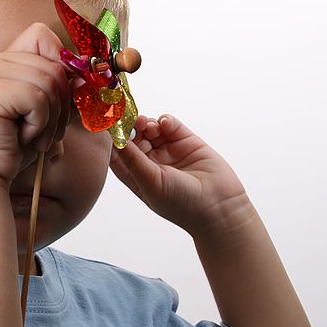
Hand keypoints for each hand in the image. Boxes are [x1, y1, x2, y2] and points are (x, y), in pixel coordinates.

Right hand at [0, 22, 81, 183]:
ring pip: (50, 81)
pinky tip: (24, 137)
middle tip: (48, 131)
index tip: (63, 96)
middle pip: (55, 64)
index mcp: (6, 61)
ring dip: (52, 117)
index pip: (42, 35)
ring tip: (35, 137)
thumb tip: (88, 79)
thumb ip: (67, 94)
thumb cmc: (13, 146)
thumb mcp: (49, 115)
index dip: (61, 63)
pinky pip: (38, 97)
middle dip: (62, 103)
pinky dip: (40, 123)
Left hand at [108, 114, 251, 234]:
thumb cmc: (180, 203)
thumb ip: (132, 158)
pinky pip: (170, 125)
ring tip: (147, 125)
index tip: (107, 127)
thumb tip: (113, 139)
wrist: (219, 207)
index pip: (117, 154)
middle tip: (128, 119)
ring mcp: (168, 151)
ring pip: (150, 128)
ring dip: (145, 122)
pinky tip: (165, 125)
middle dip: (129, 127)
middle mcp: (150, 162)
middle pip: (132, 138)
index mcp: (136, 175)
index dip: (111, 140)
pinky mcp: (186, 142)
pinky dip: (165, 120)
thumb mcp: (150, 181)